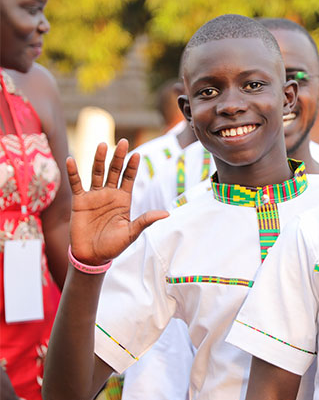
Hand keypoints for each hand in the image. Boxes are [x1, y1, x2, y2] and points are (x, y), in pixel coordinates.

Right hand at [67, 140, 167, 265]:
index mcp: (123, 200)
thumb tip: (166, 214)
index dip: (132, 167)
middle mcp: (110, 194)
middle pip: (115, 171)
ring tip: (102, 145)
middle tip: (123, 142)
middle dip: (119, 157)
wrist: (92, 256)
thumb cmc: (114, 246)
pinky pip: (76, 184)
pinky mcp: (79, 201)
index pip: (129, 178)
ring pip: (97, 173)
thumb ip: (145, 220)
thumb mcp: (131, 232)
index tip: (137, 154)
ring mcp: (94, 196)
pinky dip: (73, 172)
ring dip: (99, 160)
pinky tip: (71, 159)